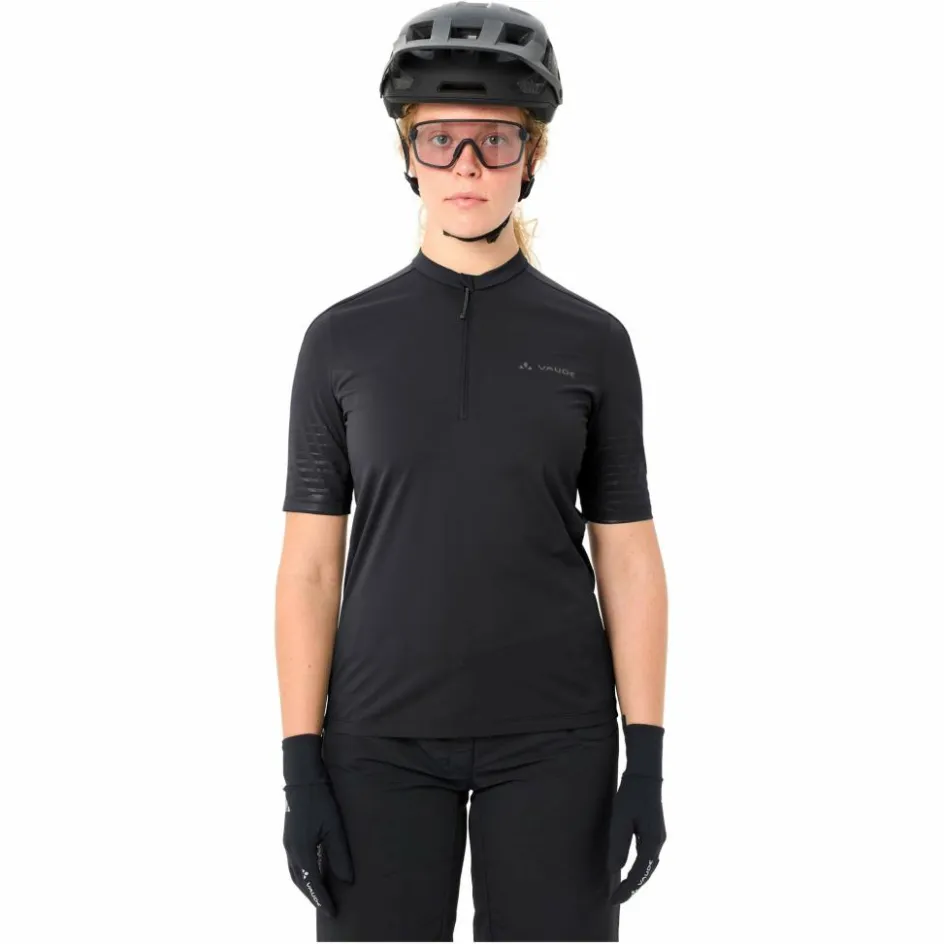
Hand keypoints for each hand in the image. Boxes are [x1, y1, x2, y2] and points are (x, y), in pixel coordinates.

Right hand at [282, 733, 353, 916]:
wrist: (302, 779)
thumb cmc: (321, 801)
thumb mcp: (334, 828)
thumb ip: (340, 856)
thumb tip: (347, 881)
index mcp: (302, 852)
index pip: (313, 884)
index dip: (323, 899)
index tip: (333, 913)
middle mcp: (291, 851)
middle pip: (301, 883)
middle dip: (314, 897)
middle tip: (327, 909)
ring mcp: (288, 844)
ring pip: (295, 874)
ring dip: (306, 887)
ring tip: (320, 895)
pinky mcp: (289, 836)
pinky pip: (294, 864)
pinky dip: (302, 875)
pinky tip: (311, 872)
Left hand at [606, 721, 665, 904]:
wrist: (645, 775)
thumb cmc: (631, 795)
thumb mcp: (620, 819)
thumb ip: (618, 845)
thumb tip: (614, 870)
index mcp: (652, 842)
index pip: (638, 874)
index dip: (626, 889)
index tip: (613, 900)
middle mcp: (659, 843)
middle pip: (646, 874)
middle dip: (632, 888)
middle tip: (615, 899)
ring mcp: (659, 838)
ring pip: (648, 867)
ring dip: (636, 879)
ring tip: (622, 890)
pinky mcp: (655, 832)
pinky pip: (648, 857)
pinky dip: (639, 868)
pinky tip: (631, 870)